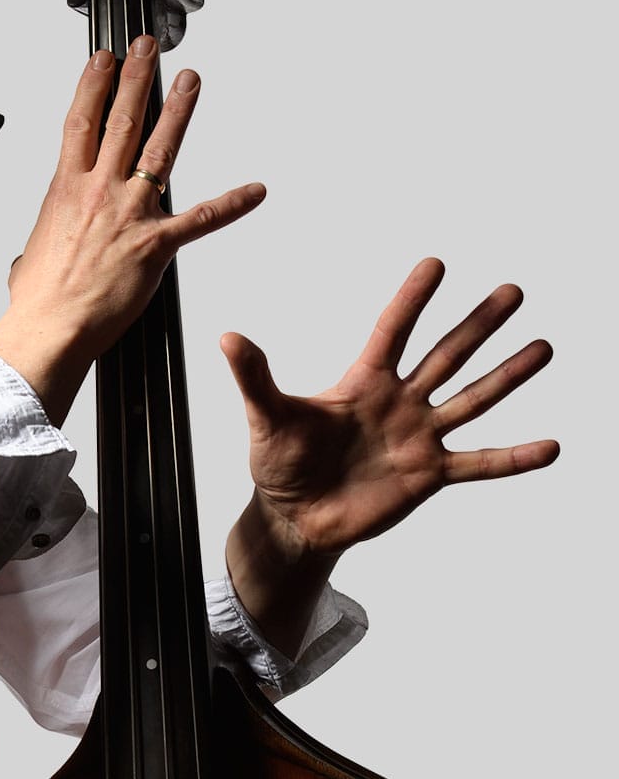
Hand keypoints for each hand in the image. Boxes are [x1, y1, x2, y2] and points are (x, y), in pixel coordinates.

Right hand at [0, 37, 268, 420]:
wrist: (50, 329)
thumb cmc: (38, 301)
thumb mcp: (29, 260)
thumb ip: (39, 248)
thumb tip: (29, 260)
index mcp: (64, 192)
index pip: (79, 124)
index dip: (92, 87)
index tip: (103, 61)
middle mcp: (98, 193)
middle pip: (120, 122)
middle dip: (136, 80)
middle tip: (148, 50)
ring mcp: (129, 215)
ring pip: (159, 150)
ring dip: (178, 112)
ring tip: (192, 80)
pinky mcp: (156, 245)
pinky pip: (202, 219)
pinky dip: (233, 204)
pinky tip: (256, 191)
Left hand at [225, 259, 557, 562]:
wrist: (294, 516)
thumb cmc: (278, 462)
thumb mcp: (266, 417)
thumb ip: (255, 378)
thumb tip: (227, 337)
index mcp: (363, 381)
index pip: (392, 330)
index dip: (411, 299)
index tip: (435, 262)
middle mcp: (399, 401)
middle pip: (445, 355)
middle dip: (478, 325)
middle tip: (513, 291)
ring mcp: (419, 436)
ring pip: (472, 399)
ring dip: (508, 375)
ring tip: (544, 347)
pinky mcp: (429, 474)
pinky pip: (479, 463)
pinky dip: (514, 458)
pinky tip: (551, 446)